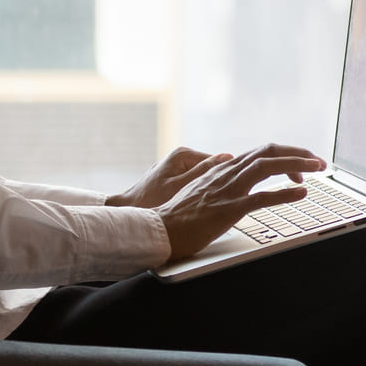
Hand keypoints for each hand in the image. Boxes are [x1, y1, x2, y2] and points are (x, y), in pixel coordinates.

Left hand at [108, 147, 224, 210]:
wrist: (128, 211)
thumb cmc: (151, 201)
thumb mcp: (181, 187)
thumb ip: (204, 172)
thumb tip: (228, 157)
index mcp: (184, 155)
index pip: (219, 162)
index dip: (229, 177)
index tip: (238, 190)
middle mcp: (181, 157)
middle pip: (212, 170)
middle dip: (219, 184)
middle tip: (226, 202)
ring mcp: (178, 167)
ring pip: (205, 178)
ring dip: (210, 190)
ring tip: (213, 206)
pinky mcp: (175, 178)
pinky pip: (195, 184)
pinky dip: (199, 193)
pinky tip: (200, 206)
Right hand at [151, 143, 326, 260]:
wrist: (159, 228)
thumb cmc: (178, 215)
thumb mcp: (201, 189)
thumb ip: (217, 178)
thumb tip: (231, 168)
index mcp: (222, 169)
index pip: (260, 153)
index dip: (284, 155)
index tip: (301, 163)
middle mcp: (227, 173)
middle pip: (268, 152)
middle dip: (297, 153)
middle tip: (318, 161)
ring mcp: (228, 190)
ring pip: (267, 167)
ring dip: (296, 165)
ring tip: (317, 168)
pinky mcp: (228, 209)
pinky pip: (261, 197)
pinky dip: (284, 193)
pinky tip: (301, 193)